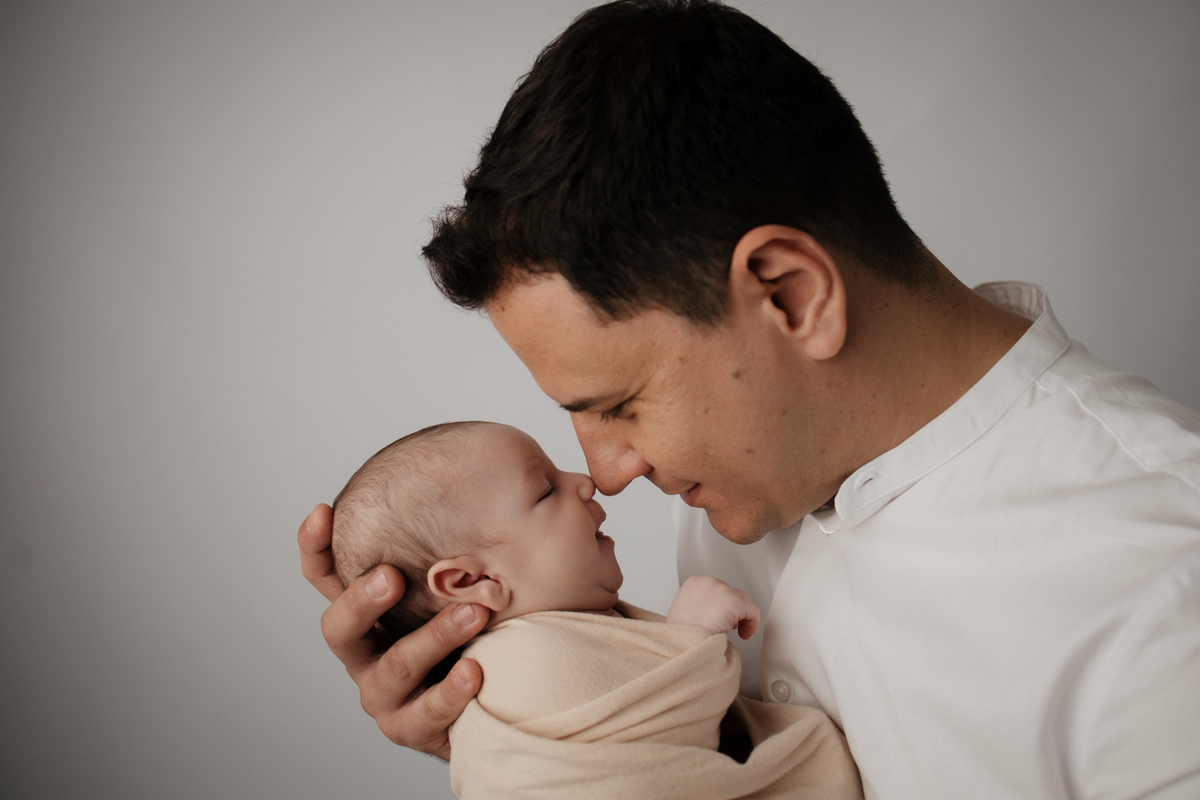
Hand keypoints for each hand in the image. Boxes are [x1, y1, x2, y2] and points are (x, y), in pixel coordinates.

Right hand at [298, 504, 488, 759]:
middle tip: (391, 576)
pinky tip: (476, 671)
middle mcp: (366, 650)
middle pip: (339, 627)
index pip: (326, 576)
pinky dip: (449, 692)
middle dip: (361, 600)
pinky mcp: (412, 727)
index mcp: (369, 610)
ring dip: (432, 638)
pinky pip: (427, 713)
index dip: (315, 547)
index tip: (323, 511)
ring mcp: (385, 692)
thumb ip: (487, 536)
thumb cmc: (476, 626)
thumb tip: (554, 480)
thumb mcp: (471, 579)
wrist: (492, 700)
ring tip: (473, 613)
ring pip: (393, 668)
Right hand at [666, 575, 759, 638]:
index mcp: (694, 583)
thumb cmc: (681, 635)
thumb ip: (699, 606)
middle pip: (731, 593)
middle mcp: (708, 582)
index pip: (717, 591)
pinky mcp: (734, 602)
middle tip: (725, 627)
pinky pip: (753, 612)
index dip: (720, 608)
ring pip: (743, 602)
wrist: (681, 644)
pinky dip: (752, 625)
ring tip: (729, 631)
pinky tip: (744, 635)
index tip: (718, 620)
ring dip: (739, 617)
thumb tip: (714, 614)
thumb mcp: (684, 613)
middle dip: (731, 611)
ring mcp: (722, 590)